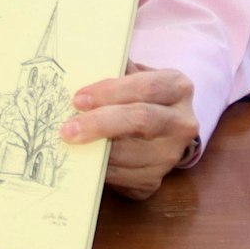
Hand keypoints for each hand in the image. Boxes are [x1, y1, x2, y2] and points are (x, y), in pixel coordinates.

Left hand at [61, 64, 197, 200]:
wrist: (153, 130)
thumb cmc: (135, 95)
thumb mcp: (130, 75)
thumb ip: (112, 71)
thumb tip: (77, 69)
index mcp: (177, 87)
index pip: (147, 87)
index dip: (111, 92)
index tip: (78, 99)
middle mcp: (181, 122)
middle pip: (141, 120)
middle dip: (100, 124)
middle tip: (68, 129)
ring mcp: (171, 154)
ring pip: (130, 154)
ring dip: (95, 150)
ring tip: (70, 143)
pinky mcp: (155, 179)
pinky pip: (122, 177)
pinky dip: (99, 169)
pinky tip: (83, 159)